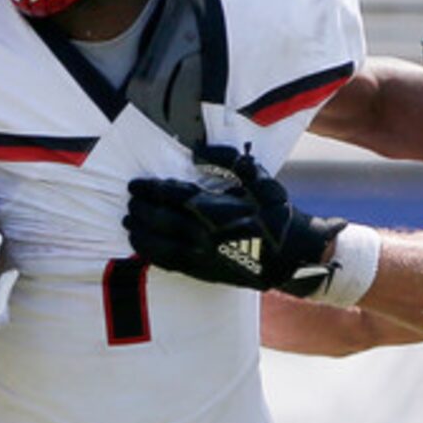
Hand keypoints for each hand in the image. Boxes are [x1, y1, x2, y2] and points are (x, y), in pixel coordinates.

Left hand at [125, 151, 347, 297]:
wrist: (294, 254)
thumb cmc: (277, 214)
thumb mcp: (262, 180)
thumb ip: (230, 162)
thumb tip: (198, 150)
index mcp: (216, 208)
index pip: (172, 196)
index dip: (150, 189)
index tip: (135, 184)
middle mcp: (205, 233)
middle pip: (160, 218)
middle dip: (140, 208)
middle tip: (129, 200)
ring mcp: (203, 255)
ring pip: (160, 243)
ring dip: (140, 231)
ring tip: (128, 222)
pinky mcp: (205, 272)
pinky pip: (169, 263)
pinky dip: (151, 253)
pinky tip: (140, 245)